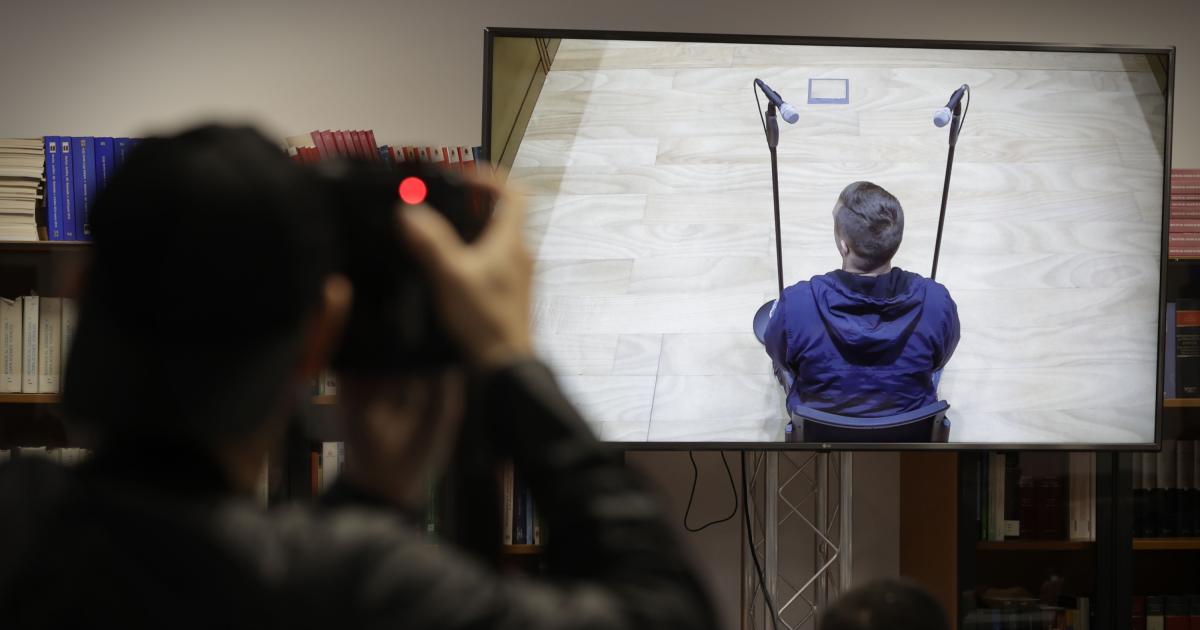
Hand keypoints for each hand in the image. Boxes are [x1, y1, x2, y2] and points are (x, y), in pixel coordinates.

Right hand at [398, 173, 533, 367]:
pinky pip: (496, 262)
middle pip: (505, 214)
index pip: (515, 193)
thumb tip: (409, 211)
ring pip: (500, 239)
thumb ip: (429, 242)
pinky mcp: (511, 293)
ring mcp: (519, 275)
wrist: (505, 365)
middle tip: (445, 204)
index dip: (491, 178)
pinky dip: (476, 255)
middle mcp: (521, 254)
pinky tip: (452, 269)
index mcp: (512, 241)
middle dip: (476, 205)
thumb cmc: (484, 320)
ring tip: (442, 234)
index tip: (463, 178)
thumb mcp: (450, 276)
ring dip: (475, 230)